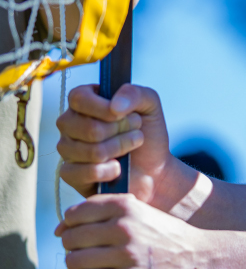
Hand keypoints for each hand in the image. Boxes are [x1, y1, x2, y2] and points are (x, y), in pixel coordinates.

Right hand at [56, 83, 178, 208]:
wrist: (154, 168)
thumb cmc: (148, 133)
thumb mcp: (150, 105)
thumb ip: (135, 94)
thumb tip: (114, 106)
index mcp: (84, 102)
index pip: (78, 98)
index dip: (103, 107)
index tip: (124, 114)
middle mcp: (70, 124)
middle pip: (89, 128)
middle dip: (121, 131)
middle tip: (135, 131)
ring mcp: (68, 149)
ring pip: (92, 151)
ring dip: (120, 149)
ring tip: (131, 146)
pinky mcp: (70, 174)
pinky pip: (81, 173)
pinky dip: (108, 171)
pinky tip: (118, 168)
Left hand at [56, 193, 212, 268]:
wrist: (201, 259)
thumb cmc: (167, 237)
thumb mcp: (143, 213)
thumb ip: (108, 214)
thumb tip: (61, 228)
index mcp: (127, 207)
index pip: (76, 213)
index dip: (72, 225)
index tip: (80, 233)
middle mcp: (124, 228)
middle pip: (71, 238)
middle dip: (74, 247)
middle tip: (88, 252)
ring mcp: (126, 254)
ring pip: (75, 260)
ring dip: (79, 266)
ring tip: (93, 266)